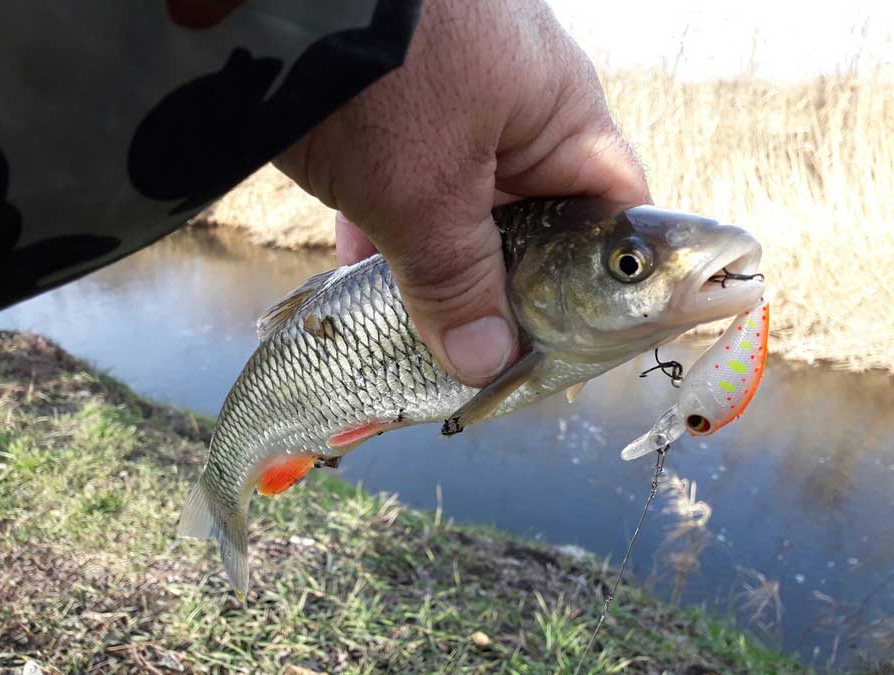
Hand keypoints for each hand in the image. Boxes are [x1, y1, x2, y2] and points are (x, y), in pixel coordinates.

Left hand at [275, 0, 649, 387]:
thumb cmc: (380, 75)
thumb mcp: (423, 191)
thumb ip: (457, 282)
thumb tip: (487, 364)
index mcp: (560, 113)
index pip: (613, 207)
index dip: (603, 280)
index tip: (572, 343)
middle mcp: (517, 103)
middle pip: (535, 217)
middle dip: (507, 286)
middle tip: (484, 349)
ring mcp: (450, 99)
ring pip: (463, 206)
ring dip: (440, 264)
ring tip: (420, 325)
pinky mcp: (388, 102)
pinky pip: (405, 179)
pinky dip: (388, 227)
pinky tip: (364, 272)